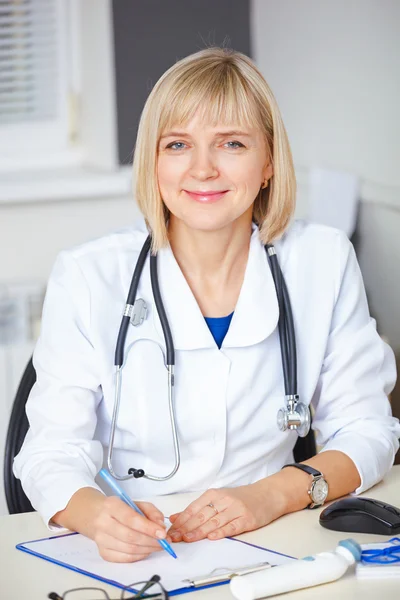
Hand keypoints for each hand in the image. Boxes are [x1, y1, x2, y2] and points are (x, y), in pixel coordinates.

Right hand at [91, 495, 169, 561]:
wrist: (96, 515)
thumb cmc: (120, 508)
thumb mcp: (135, 503)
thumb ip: (151, 511)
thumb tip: (161, 526)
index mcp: (111, 506)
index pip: (131, 519)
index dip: (148, 528)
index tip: (163, 533)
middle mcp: (103, 523)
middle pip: (130, 537)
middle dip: (151, 541)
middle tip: (165, 542)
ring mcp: (101, 540)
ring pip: (129, 549)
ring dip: (148, 549)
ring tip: (158, 546)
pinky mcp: (103, 553)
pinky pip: (125, 558)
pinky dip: (139, 556)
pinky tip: (146, 550)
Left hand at [167, 482, 284, 542]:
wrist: (267, 495)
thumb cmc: (241, 498)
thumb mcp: (218, 498)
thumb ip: (197, 508)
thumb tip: (175, 518)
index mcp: (214, 494)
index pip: (193, 508)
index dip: (181, 520)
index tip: (170, 530)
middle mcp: (224, 500)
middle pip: (202, 515)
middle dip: (186, 527)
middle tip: (174, 537)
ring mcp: (236, 509)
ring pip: (214, 521)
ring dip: (199, 531)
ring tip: (187, 538)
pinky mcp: (247, 519)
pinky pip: (232, 526)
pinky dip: (222, 532)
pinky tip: (212, 537)